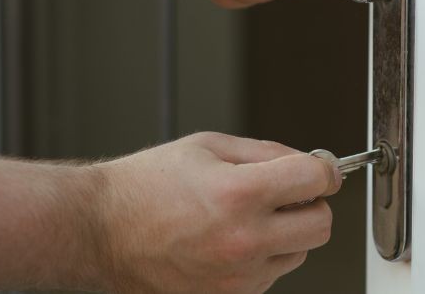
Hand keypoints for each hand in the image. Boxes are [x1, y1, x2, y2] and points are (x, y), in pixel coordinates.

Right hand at [80, 132, 340, 293]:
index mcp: (238, 193)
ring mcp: (237, 277)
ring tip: (245, 217)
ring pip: (300, 253)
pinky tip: (230, 240)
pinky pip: (270, 276)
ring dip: (286, 233)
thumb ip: (267, 152)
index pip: (316, 180)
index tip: (320, 168)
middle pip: (322, 225)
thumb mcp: (208, 146)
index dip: (323, 168)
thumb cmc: (146, 186)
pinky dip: (262, 257)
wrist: (100, 231)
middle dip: (311, 204)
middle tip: (289, 192)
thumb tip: (311, 162)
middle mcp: (243, 241)